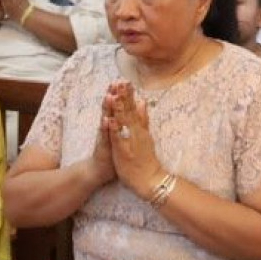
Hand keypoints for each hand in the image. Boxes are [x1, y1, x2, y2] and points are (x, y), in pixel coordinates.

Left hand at [102, 82, 160, 196]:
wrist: (150, 179)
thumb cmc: (146, 158)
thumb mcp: (146, 135)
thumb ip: (143, 119)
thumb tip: (143, 102)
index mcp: (138, 127)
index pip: (132, 108)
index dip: (127, 94)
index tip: (124, 80)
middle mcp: (134, 131)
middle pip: (128, 111)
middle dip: (123, 96)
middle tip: (120, 81)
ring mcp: (129, 140)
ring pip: (123, 122)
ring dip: (118, 108)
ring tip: (113, 95)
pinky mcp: (123, 151)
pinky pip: (118, 138)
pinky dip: (114, 129)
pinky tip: (110, 119)